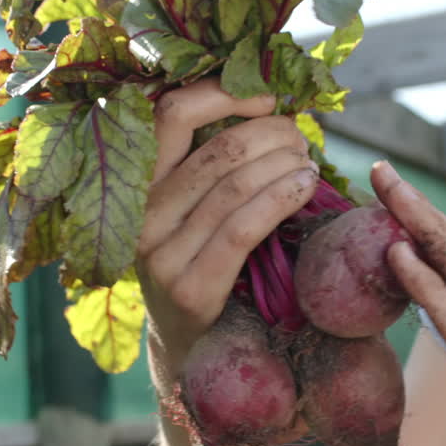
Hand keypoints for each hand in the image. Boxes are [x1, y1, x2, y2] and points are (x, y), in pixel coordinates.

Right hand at [137, 78, 318, 395]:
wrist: (192, 352)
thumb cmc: (205, 265)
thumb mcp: (196, 210)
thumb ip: (216, 164)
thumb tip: (271, 104)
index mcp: (136, 184)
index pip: (170, 114)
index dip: (223, 92)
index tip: (266, 95)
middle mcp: (139, 216)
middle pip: (218, 148)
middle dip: (273, 133)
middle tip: (301, 139)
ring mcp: (159, 254)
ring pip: (235, 183)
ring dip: (286, 165)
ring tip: (309, 165)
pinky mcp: (188, 288)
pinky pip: (242, 227)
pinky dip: (281, 198)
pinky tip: (304, 188)